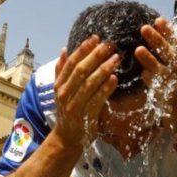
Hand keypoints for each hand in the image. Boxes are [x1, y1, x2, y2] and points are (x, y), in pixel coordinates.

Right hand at [52, 35, 119, 151]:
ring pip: (90, 84)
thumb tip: (64, 49)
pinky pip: (97, 100)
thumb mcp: (61, 90)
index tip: (96, 38)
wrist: (66, 138)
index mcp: (60, 85)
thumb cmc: (67, 111)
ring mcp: (74, 106)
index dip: (83, 49)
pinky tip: (115, 78)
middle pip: (81, 70)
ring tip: (116, 58)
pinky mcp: (86, 116)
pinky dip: (106, 89)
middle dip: (96, 56)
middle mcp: (65, 94)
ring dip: (104, 69)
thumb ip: (62, 70)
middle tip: (110, 45)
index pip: (72, 63)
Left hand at [135, 17, 176, 131]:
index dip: (169, 32)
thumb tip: (164, 39)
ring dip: (150, 59)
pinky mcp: (169, 97)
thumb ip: (174, 59)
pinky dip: (151, 79)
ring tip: (138, 49)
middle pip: (170, 52)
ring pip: (162, 68)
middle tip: (144, 27)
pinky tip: (143, 74)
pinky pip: (158, 86)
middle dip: (158, 39)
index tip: (160, 20)